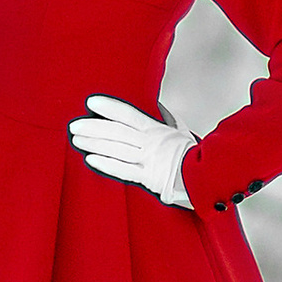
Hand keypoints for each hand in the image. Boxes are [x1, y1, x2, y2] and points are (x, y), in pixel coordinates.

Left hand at [70, 93, 195, 210]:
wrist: (206, 177)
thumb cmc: (192, 153)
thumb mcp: (181, 131)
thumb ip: (167, 118)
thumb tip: (158, 104)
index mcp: (156, 129)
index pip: (128, 114)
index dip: (109, 107)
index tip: (92, 102)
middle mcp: (149, 143)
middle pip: (116, 132)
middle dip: (93, 128)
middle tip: (75, 125)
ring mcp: (148, 160)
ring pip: (116, 149)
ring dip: (94, 144)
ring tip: (77, 140)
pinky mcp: (148, 178)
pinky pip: (123, 170)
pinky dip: (106, 164)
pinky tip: (91, 159)